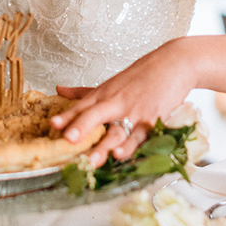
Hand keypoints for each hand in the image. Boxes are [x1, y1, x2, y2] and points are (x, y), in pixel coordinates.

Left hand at [50, 38, 196, 166]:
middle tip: (67, 140)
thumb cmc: (141, 76)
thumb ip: (84, 92)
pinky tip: (121, 154)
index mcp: (103, 95)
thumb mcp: (110, 84)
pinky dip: (131, 146)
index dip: (67, 117)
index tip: (52, 125)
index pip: (81, 107)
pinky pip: (139, 136)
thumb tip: (59, 90)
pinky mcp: (152, 120)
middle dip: (81, 128)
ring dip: (104, 147)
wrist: (173, 64)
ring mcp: (133, 112)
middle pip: (94, 115)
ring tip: (92, 160)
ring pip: (116, 132)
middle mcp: (115, 103)